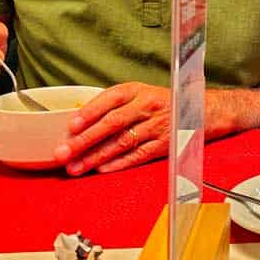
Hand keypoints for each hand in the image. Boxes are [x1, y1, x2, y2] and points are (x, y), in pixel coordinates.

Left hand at [53, 82, 170, 175]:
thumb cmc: (159, 103)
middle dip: (85, 139)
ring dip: (96, 156)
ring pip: (122, 142)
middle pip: (113, 123)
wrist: (196, 111)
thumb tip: (77, 125)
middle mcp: (147, 106)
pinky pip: (138, 155)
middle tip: (64, 152)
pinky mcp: (163, 144)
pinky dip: (118, 163)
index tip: (71, 126)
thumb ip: (112, 105)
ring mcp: (156, 126)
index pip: (111, 98)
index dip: (90, 112)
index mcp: (137, 90)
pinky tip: (101, 169)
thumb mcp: (138, 94)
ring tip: (76, 167)